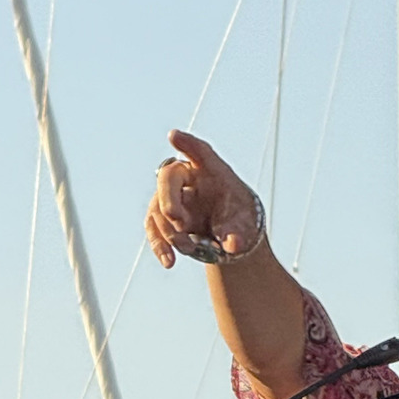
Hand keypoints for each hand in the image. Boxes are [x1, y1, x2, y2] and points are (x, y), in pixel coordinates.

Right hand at [145, 129, 259, 267]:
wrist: (231, 235)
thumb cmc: (240, 219)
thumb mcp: (245, 225)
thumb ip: (238, 233)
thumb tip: (233, 245)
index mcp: (212, 170)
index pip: (200, 152)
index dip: (187, 144)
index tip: (174, 136)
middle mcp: (188, 178)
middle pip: (169, 177)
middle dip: (169, 199)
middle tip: (178, 221)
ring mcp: (173, 197)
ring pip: (158, 206)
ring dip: (170, 231)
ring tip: (190, 250)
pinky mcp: (164, 218)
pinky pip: (154, 228)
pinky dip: (159, 245)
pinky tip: (169, 262)